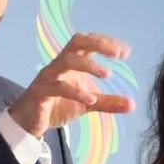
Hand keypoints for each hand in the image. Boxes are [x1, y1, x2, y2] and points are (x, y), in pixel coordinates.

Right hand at [6, 32, 133, 136]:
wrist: (30, 122)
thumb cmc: (58, 105)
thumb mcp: (88, 104)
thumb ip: (108, 102)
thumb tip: (133, 104)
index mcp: (72, 62)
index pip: (89, 43)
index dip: (107, 43)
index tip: (125, 52)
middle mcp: (60, 64)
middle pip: (77, 42)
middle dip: (98, 43)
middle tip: (117, 54)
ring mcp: (49, 76)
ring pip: (66, 60)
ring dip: (88, 65)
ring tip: (107, 74)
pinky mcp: (41, 91)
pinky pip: (57, 87)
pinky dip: (75, 92)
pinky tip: (90, 100)